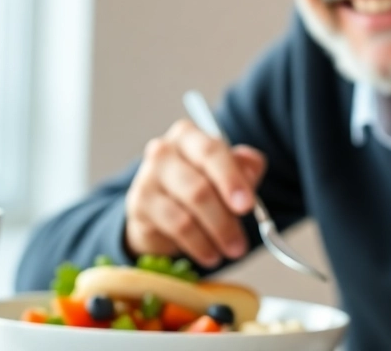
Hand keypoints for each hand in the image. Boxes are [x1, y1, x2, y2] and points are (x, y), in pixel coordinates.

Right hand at [124, 119, 266, 267]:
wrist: (159, 210)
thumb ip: (245, 167)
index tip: (247, 205)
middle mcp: (163, 151)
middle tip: (241, 243)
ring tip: (232, 251)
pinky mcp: (139, 205)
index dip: (231, 179)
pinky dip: (198, 245)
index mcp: (188, 136)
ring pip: (187, 212)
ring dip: (214, 236)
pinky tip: (210, 255)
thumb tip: (252, 167)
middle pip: (198, 187)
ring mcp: (147, 178)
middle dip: (225, 219)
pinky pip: (174, 228)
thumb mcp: (229, 173)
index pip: (211, 152)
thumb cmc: (201, 183)